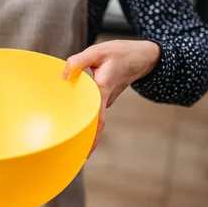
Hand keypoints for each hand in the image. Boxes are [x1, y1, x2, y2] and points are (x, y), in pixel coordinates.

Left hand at [62, 40, 160, 157]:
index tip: (86, 152)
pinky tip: (73, 118)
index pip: (97, 118)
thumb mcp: (99, 51)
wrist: (143, 57)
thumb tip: (64, 75)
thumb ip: (79, 61)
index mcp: (103, 90)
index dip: (92, 136)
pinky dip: (85, 115)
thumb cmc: (121, 53)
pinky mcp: (105, 98)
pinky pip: (93, 109)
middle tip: (69, 155)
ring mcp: (106, 100)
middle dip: (84, 139)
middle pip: (93, 123)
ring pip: (93, 116)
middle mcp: (106, 99)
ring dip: (83, 127)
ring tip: (67, 141)